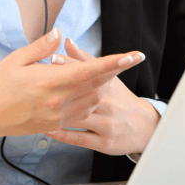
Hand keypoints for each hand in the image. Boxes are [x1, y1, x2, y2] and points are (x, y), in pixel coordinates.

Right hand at [0, 28, 144, 141]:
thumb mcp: (16, 59)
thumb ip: (42, 46)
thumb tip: (60, 34)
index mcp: (49, 82)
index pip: (90, 71)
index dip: (115, 63)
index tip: (133, 56)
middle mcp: (58, 101)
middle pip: (98, 86)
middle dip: (115, 72)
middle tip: (124, 59)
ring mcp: (58, 115)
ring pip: (93, 101)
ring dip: (103, 86)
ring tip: (102, 72)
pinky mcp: (56, 124)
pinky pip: (83, 113)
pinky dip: (91, 100)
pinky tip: (88, 90)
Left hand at [44, 38, 160, 156]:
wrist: (144, 127)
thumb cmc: (120, 99)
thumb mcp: (109, 78)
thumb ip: (86, 60)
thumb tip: (67, 42)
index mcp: (110, 85)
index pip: (91, 71)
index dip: (72, 64)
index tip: (53, 58)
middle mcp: (109, 103)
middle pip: (86, 92)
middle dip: (63, 86)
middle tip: (40, 81)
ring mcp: (107, 123)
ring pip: (81, 116)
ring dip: (60, 111)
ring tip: (40, 106)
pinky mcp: (104, 143)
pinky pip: (80, 138)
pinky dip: (63, 134)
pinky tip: (47, 129)